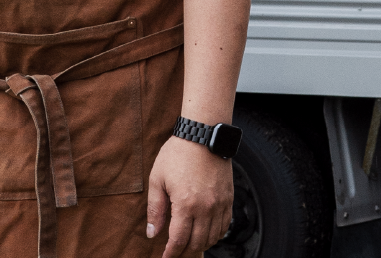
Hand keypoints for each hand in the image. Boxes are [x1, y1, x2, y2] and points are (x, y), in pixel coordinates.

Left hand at [147, 136, 233, 256]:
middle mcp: (206, 208)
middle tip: (175, 251)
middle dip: (184, 251)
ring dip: (200, 245)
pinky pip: (225, 226)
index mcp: (186, 204)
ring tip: (189, 244)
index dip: (171, 253)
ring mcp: (220, 204)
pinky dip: (215, 235)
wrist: (203, 135)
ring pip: (213, 237)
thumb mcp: (157, 179)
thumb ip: (155, 209)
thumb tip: (152, 233)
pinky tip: (206, 233)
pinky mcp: (228, 198)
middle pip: (197, 243)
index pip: (179, 240)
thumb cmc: (177, 154)